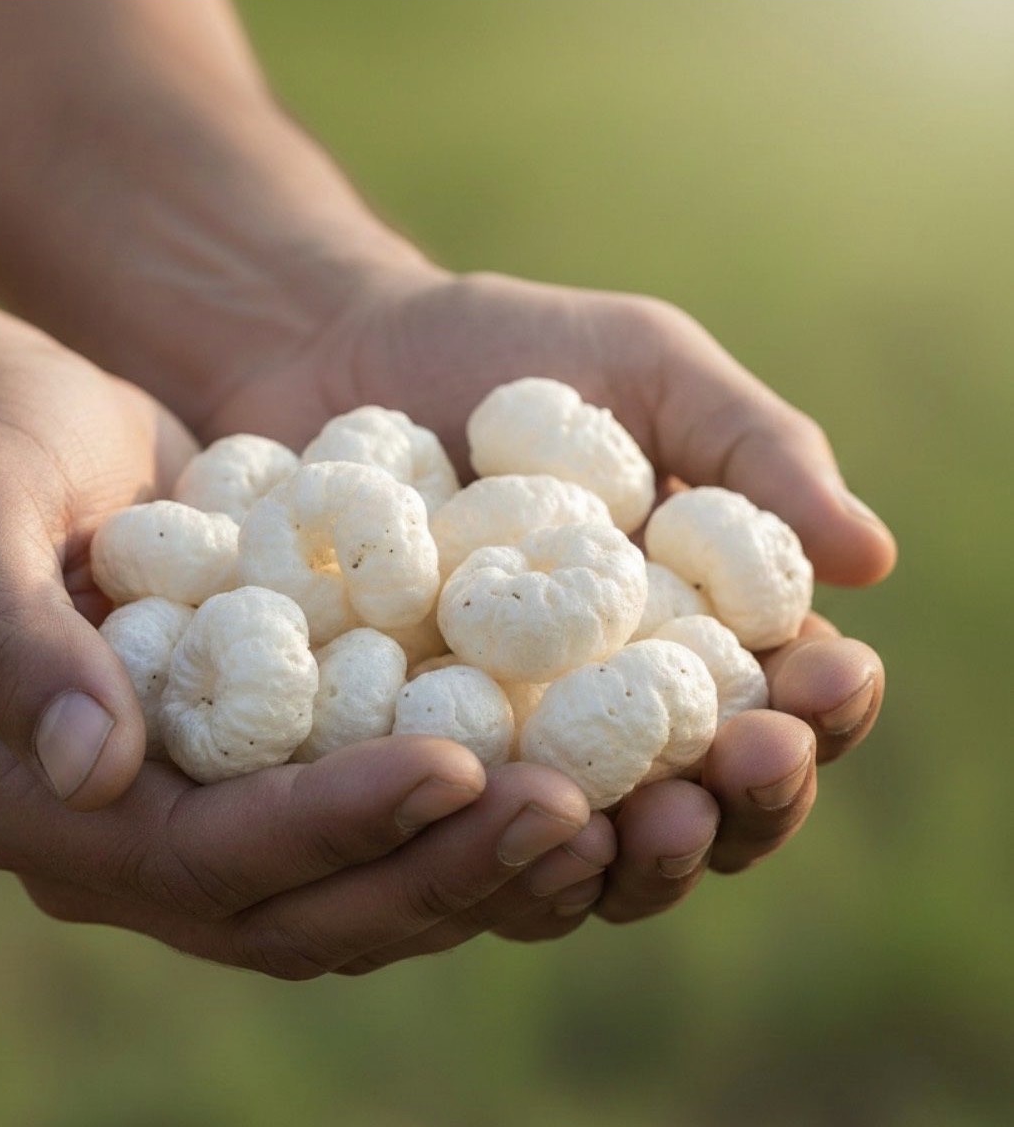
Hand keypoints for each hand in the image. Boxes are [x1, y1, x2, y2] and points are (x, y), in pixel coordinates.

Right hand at [0, 313, 608, 977]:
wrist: (0, 435)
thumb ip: (15, 642)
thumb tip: (96, 768)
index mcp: (33, 803)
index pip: (201, 856)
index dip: (331, 822)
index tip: (455, 768)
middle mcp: (119, 842)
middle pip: (298, 905)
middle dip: (436, 867)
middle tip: (570, 814)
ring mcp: (195, 817)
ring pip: (353, 890)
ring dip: (474, 864)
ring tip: (600, 813)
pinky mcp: (260, 774)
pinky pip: (373, 828)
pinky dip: (464, 819)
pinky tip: (566, 778)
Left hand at [193, 269, 895, 950]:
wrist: (333, 352)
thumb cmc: (506, 350)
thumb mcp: (645, 367)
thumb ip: (753, 451)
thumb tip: (873, 559)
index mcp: (689, 632)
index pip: (782, 706)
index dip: (820, 711)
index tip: (826, 685)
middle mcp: (602, 714)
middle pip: (695, 804)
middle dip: (737, 803)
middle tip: (741, 769)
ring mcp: (498, 745)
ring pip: (580, 847)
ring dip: (625, 857)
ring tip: (635, 823)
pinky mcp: (393, 755)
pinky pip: (441, 824)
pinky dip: (473, 840)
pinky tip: (485, 817)